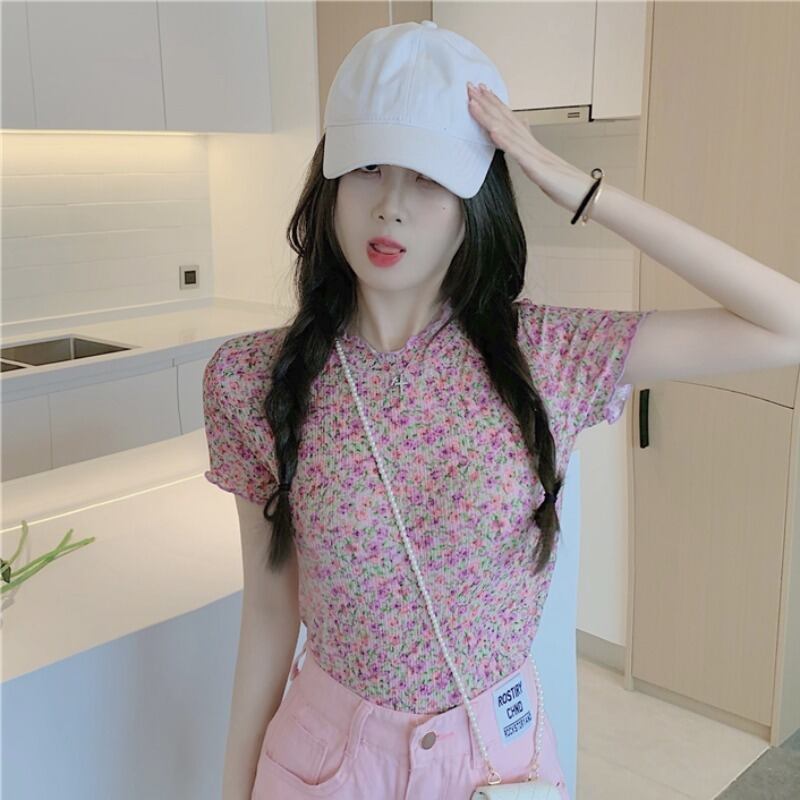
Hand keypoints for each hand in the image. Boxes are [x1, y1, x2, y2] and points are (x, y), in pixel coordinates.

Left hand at [466, 82, 596, 213]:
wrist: (586, 195)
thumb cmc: (565, 183)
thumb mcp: (543, 165)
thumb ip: (530, 150)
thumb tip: (522, 135)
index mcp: (531, 145)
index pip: (510, 120)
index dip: (494, 105)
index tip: (479, 91)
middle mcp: (531, 145)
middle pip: (506, 120)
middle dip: (487, 103)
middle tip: (470, 86)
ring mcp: (534, 155)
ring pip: (508, 131)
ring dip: (490, 116)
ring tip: (474, 103)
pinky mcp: (537, 168)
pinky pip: (519, 153)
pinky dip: (505, 140)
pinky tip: (493, 131)